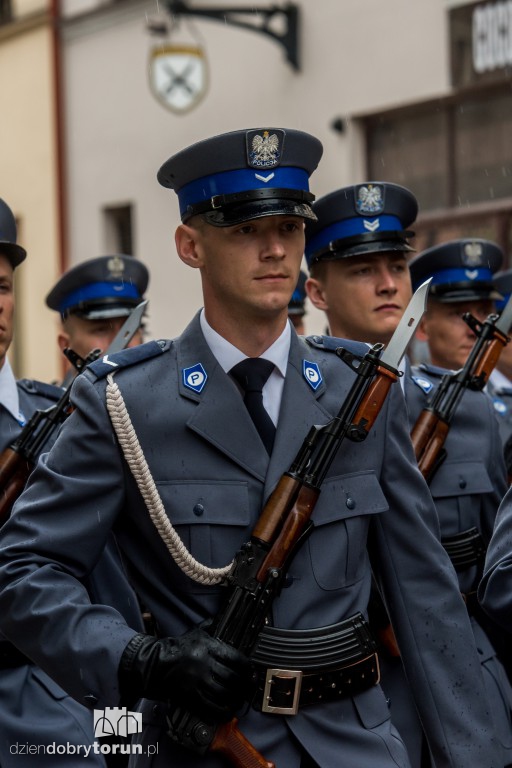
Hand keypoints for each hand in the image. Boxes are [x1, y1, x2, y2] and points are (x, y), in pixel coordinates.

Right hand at [119, 628, 251, 721]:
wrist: (155, 663)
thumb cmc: (177, 647)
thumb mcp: (196, 632)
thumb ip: (212, 627)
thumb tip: (226, 620)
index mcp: (207, 647)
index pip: (235, 658)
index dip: (247, 667)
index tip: (251, 672)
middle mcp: (203, 664)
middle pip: (232, 678)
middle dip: (244, 685)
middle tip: (249, 688)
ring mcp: (197, 681)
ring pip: (224, 694)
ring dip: (236, 699)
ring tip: (240, 700)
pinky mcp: (190, 696)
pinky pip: (211, 707)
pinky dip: (223, 712)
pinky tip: (228, 711)